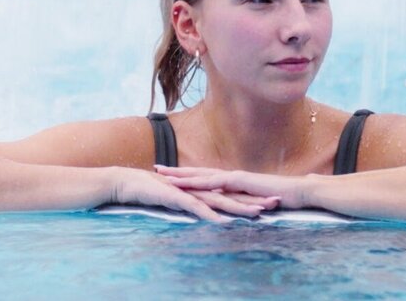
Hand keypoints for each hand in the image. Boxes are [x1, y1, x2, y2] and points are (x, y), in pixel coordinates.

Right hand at [106, 168, 277, 222]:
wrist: (130, 183)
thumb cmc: (154, 192)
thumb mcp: (180, 201)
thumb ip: (196, 205)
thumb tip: (210, 214)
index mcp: (202, 189)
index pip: (232, 194)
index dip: (252, 197)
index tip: (271, 202)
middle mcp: (200, 188)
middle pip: (232, 196)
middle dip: (254, 200)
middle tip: (276, 204)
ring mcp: (190, 192)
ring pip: (219, 200)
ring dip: (238, 207)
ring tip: (257, 213)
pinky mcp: (177, 197)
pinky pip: (196, 207)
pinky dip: (209, 214)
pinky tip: (221, 221)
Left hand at [154, 164, 312, 210]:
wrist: (301, 191)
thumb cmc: (285, 198)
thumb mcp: (260, 202)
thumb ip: (248, 203)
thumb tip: (240, 209)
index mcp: (235, 181)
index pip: (207, 177)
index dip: (188, 176)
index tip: (170, 175)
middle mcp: (232, 177)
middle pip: (199, 172)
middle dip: (177, 171)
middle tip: (156, 168)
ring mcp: (235, 177)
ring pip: (202, 175)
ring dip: (181, 175)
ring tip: (162, 175)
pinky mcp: (240, 182)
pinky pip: (215, 182)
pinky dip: (198, 182)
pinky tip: (185, 184)